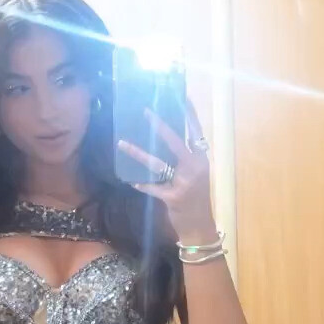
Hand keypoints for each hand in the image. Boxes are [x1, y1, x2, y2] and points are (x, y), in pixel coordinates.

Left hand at [117, 98, 216, 243]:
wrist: (199, 227)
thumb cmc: (196, 198)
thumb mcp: (196, 175)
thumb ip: (184, 159)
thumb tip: (165, 139)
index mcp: (201, 159)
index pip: (196, 132)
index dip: (190, 114)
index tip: (182, 95)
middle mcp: (195, 167)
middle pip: (175, 142)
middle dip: (159, 126)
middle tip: (145, 111)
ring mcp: (184, 182)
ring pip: (158, 163)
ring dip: (138, 153)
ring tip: (122, 143)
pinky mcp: (173, 197)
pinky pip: (152, 187)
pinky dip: (141, 184)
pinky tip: (130, 180)